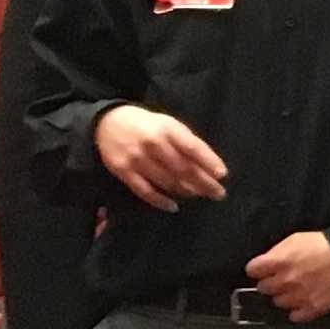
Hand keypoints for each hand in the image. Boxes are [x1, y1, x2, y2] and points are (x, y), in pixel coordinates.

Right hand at [94, 104, 225, 211]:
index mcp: (167, 128)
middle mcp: (153, 143)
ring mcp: (137, 158)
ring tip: (199, 195)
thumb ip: (187, 142)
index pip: (193, 147)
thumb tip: (209, 166)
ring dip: (186, 190)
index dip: (209, 162)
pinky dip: (160, 200)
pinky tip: (173, 206)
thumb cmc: (147, 125)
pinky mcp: (123, 171)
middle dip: (203, 182)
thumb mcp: (169, 125)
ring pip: (167, 181)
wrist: (106, 122)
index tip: (222, 175)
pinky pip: (145, 190)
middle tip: (218, 193)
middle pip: (183, 168)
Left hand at [244, 231, 329, 321]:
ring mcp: (298, 297)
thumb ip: (277, 251)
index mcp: (279, 261)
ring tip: (295, 289)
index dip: (258, 268)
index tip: (263, 268)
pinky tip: (303, 301)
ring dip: (283, 296)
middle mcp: (285, 281)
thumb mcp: (297, 239)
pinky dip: (297, 310)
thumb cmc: (327, 245)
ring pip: (278, 302)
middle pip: (263, 288)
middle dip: (270, 282)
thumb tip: (265, 262)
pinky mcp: (312, 309)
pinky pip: (295, 316)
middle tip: (281, 278)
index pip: (253, 270)